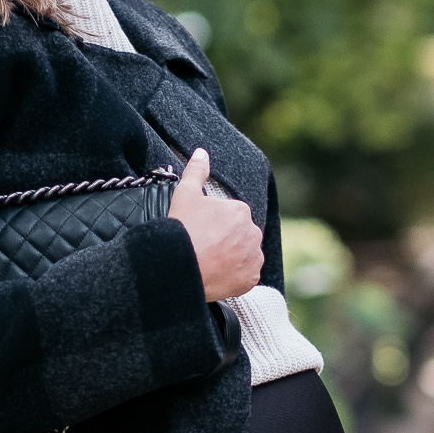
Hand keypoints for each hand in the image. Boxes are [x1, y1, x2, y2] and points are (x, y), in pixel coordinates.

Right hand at [169, 148, 262, 303]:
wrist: (180, 267)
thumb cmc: (182, 229)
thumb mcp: (185, 194)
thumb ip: (196, 171)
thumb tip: (202, 152)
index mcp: (240, 210)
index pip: (230, 216)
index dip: (213, 223)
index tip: (200, 231)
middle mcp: (253, 232)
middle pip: (239, 235)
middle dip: (225, 240)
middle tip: (203, 247)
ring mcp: (254, 257)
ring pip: (244, 254)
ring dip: (232, 257)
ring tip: (210, 261)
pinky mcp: (251, 279)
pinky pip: (246, 275)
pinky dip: (235, 275)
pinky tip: (217, 273)